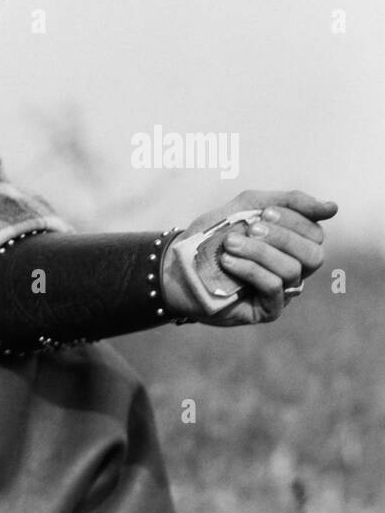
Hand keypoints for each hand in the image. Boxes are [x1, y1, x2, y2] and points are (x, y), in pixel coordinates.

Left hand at [162, 189, 337, 325]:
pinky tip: (228, 261)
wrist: (180, 263)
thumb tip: (333, 208)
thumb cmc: (214, 234)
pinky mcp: (268, 310)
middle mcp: (294, 268)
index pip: (314, 231)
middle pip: (313, 253)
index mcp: (293, 242)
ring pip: (292, 269)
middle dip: (282, 236)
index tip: (263, 212)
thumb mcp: (247, 206)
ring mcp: (283, 291)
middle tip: (251, 228)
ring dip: (258, 251)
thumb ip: (287, 201)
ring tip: (229, 244)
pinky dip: (250, 269)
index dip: (293, 219)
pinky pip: (273, 288)